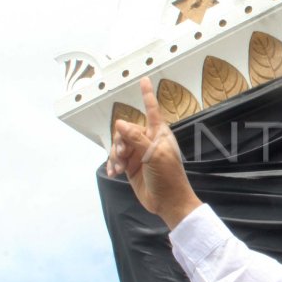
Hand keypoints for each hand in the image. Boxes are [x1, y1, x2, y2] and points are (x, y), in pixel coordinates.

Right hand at [107, 77, 201, 228]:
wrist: (168, 202)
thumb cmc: (168, 176)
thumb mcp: (154, 155)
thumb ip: (136, 138)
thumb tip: (120, 122)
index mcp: (159, 134)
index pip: (151, 110)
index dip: (147, 95)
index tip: (144, 79)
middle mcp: (147, 140)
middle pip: (126, 129)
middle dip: (120, 140)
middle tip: (123, 154)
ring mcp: (138, 153)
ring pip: (119, 144)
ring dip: (116, 155)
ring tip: (119, 168)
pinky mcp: (131, 166)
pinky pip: (116, 159)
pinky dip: (113, 164)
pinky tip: (114, 173)